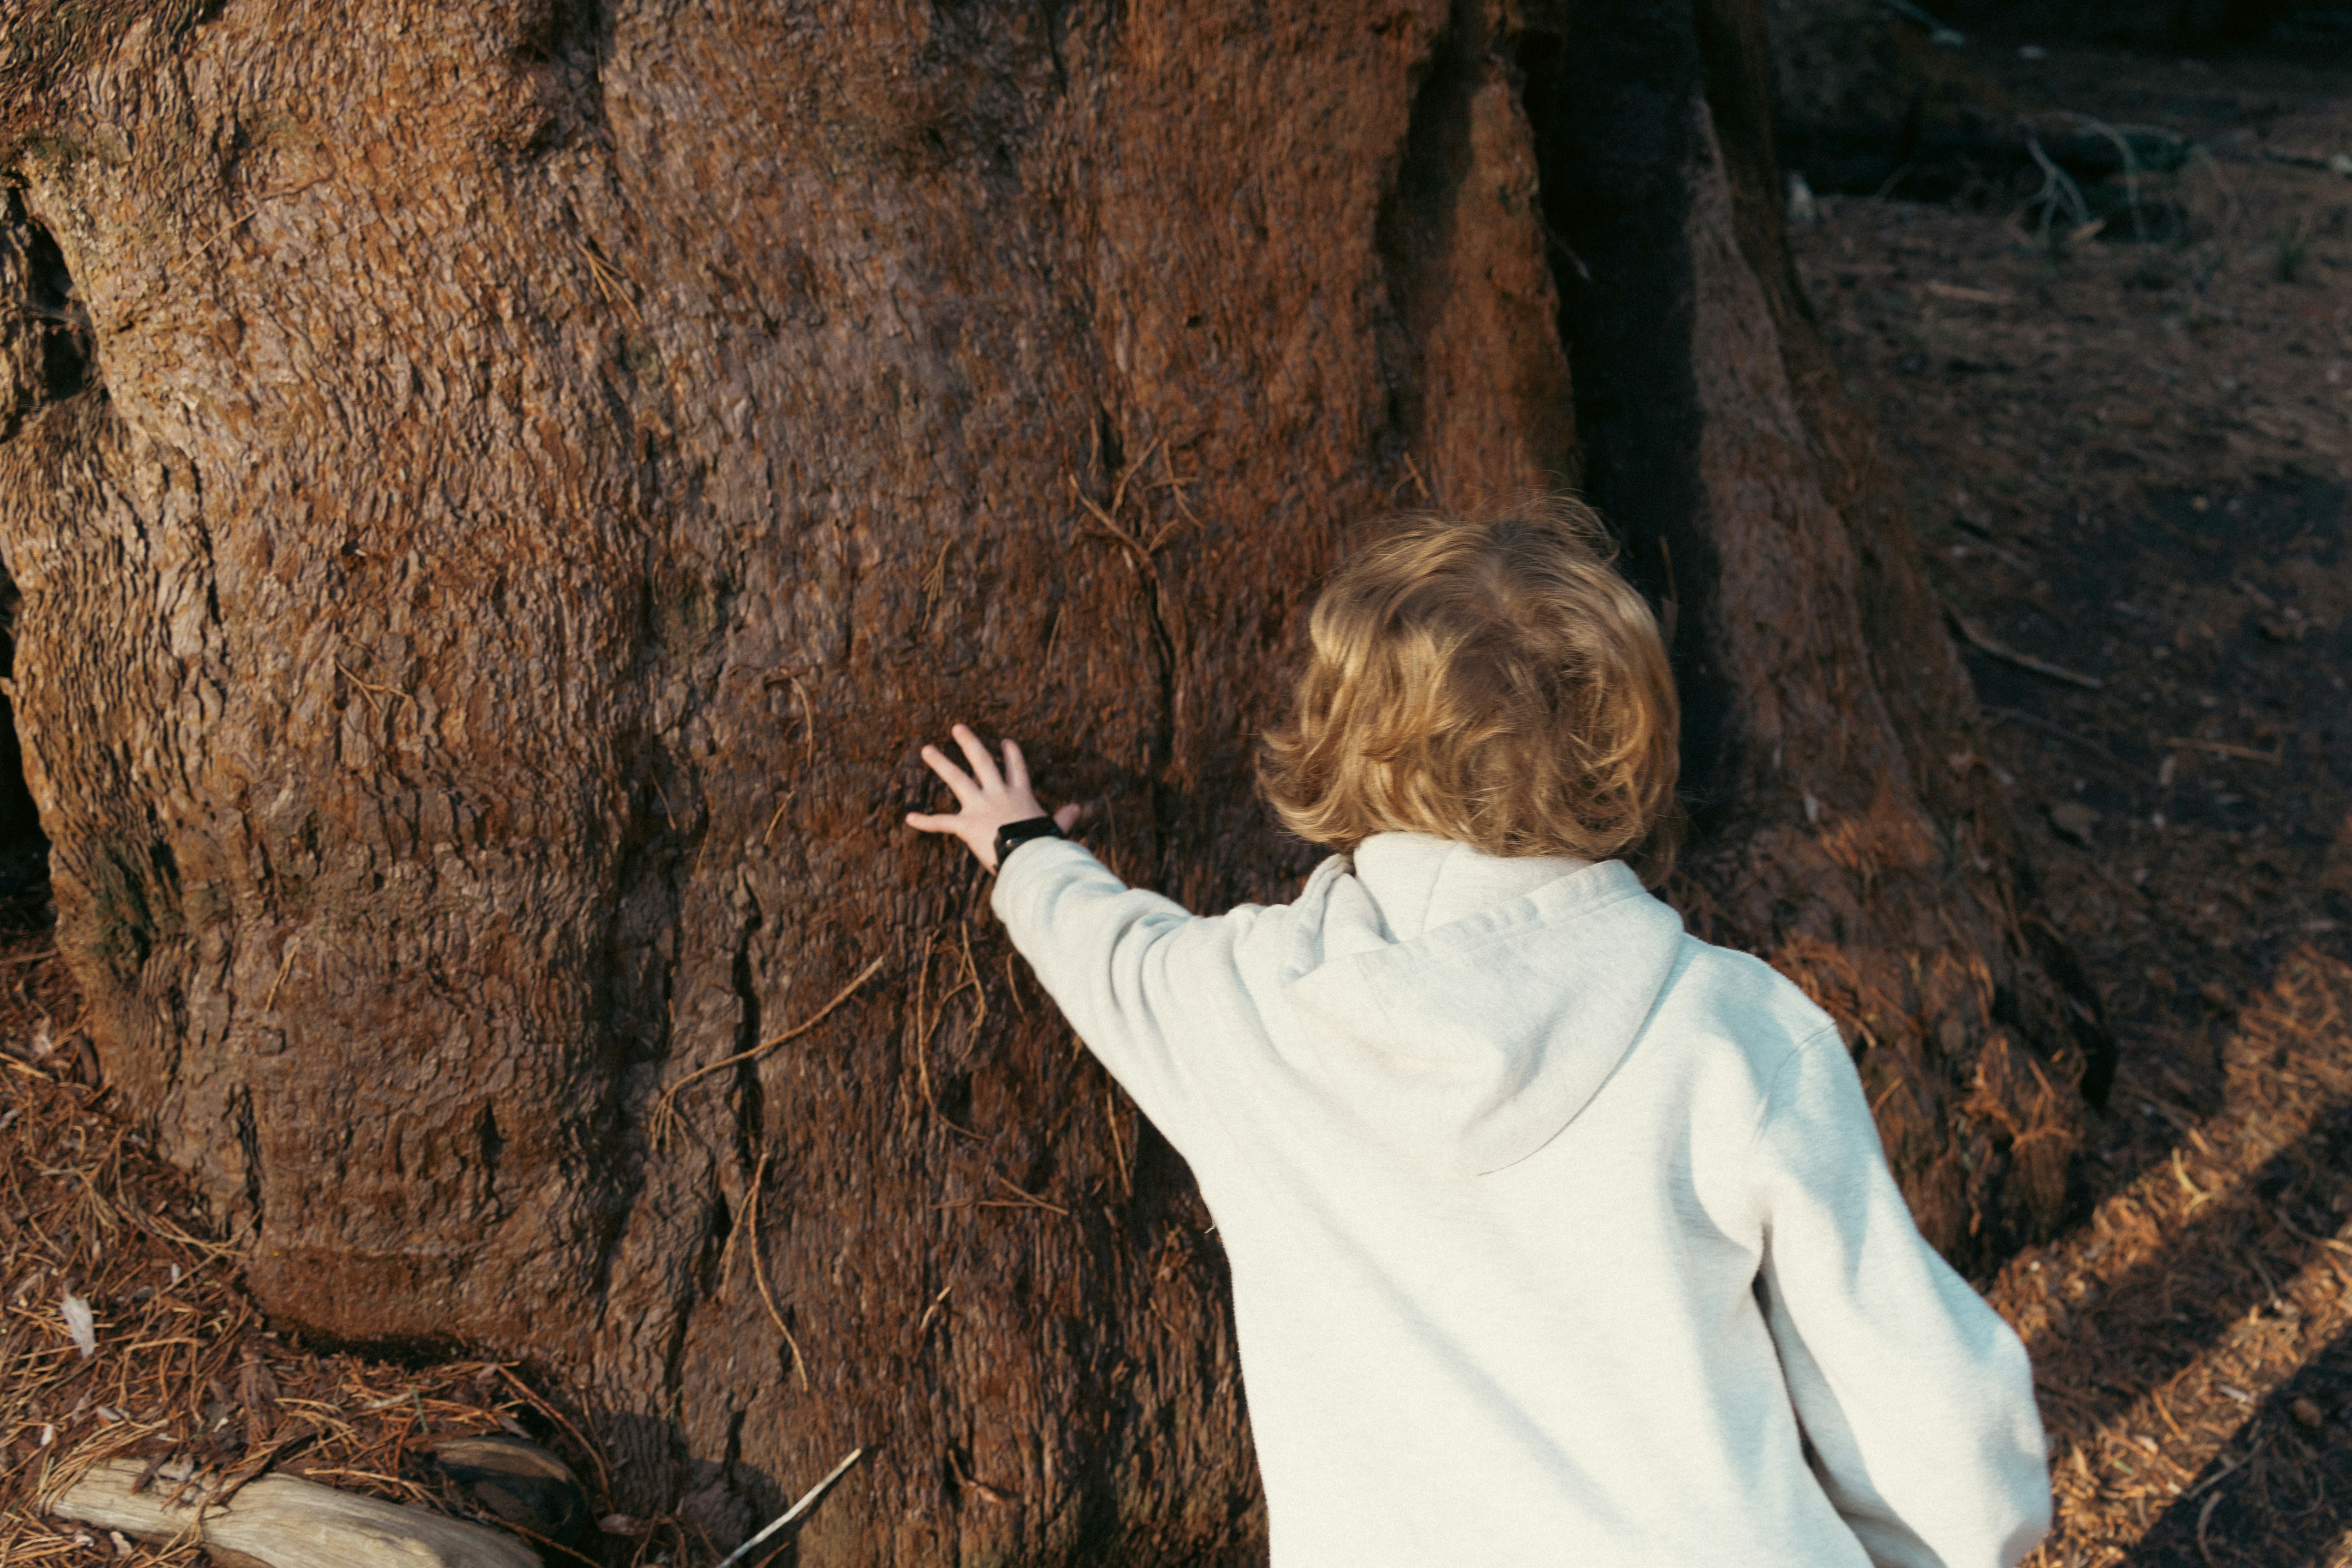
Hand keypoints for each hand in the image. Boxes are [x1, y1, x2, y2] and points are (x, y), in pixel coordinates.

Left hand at [906, 724, 1083, 869]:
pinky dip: (925, 821)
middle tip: (957, 728)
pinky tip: (909, 817)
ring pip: (957, 779)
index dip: (1010, 754)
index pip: (1016, 768)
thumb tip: (1078, 809)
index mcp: (1021, 795)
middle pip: (982, 762)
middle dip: (969, 743)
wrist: (1027, 857)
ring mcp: (980, 807)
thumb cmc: (1042, 845)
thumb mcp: (1054, 829)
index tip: (1005, 741)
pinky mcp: (966, 824)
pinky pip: (942, 822)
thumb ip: (1063, 818)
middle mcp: (998, 794)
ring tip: (926, 749)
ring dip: (941, 763)